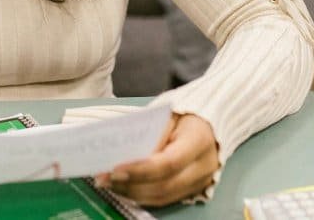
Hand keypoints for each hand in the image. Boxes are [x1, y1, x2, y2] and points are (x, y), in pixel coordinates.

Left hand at [95, 113, 219, 206]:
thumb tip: (124, 154)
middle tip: (103, 178)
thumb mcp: (168, 114)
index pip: (168, 163)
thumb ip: (150, 134)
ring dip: (132, 193)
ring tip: (109, 183)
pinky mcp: (194, 190)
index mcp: (199, 140)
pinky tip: (124, 187)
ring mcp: (201, 181)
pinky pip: (165, 199)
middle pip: (164, 185)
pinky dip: (142, 195)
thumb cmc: (185, 114)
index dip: (139, 169)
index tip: (114, 169)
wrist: (210, 122)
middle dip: (130, 184)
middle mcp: (204, 166)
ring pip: (163, 197)